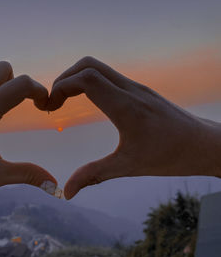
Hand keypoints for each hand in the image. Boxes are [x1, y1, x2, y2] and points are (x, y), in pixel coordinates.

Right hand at [47, 56, 220, 199]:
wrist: (205, 144)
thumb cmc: (171, 155)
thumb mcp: (129, 166)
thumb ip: (94, 175)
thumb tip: (68, 191)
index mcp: (125, 107)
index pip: (86, 78)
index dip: (61, 87)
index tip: (51, 107)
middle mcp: (130, 90)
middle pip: (88, 64)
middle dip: (64, 78)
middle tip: (54, 101)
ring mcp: (136, 87)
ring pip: (99, 67)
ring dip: (76, 78)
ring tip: (65, 100)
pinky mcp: (140, 90)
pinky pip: (109, 76)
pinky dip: (90, 82)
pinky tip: (87, 101)